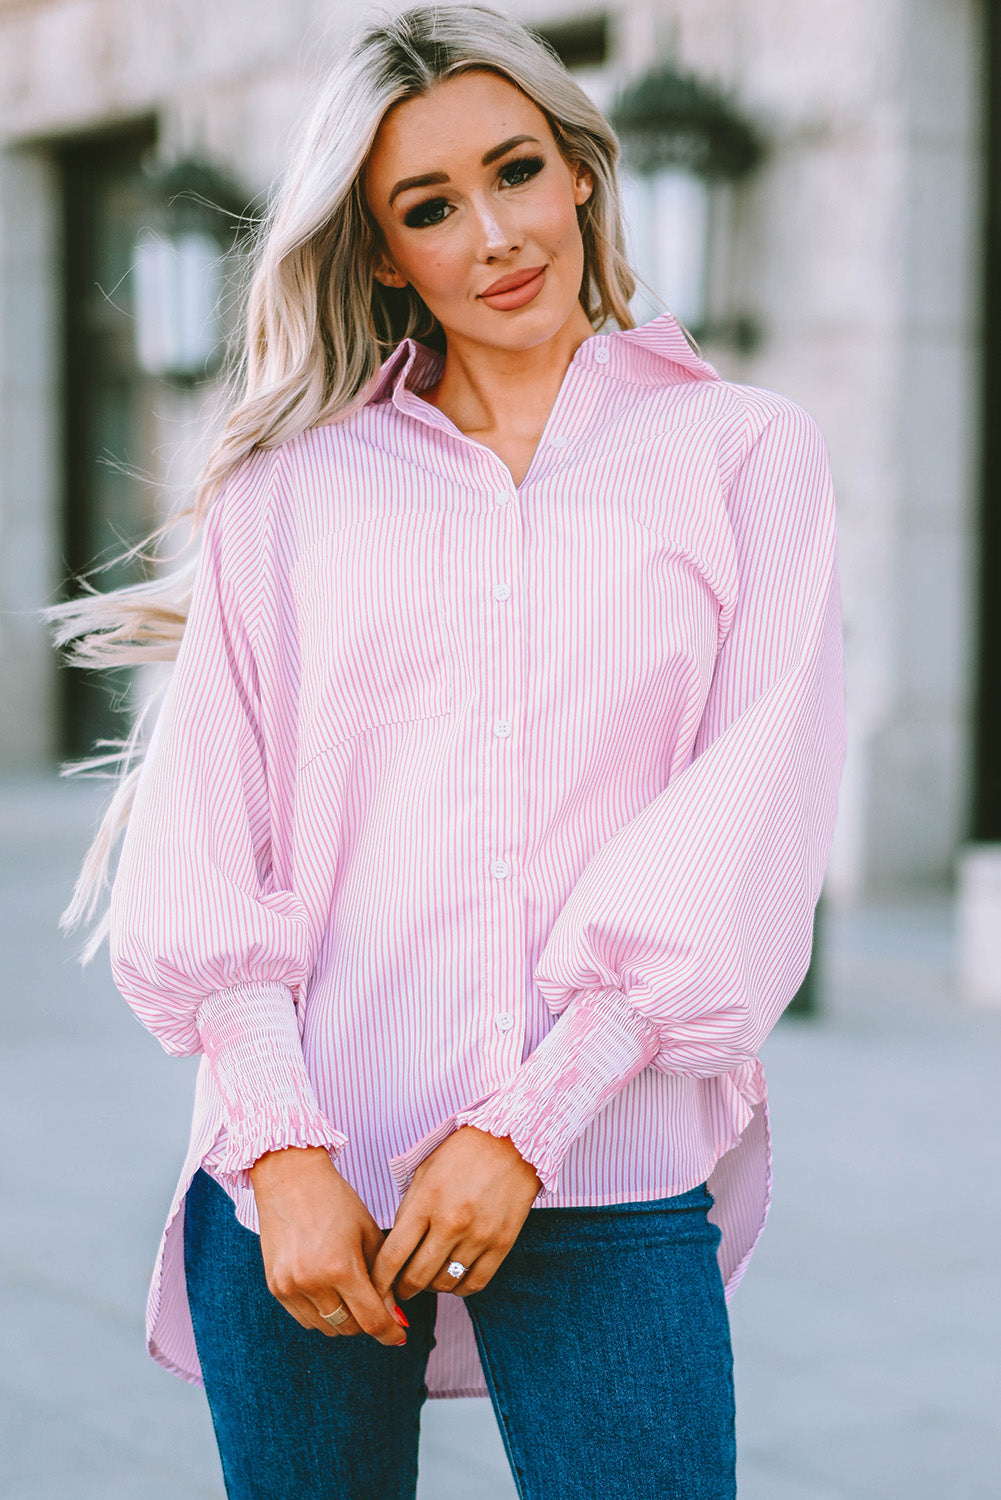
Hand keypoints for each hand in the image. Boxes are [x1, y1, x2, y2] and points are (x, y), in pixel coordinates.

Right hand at [249, 1146, 406, 1344]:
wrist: (290, 1178)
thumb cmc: (336, 1200)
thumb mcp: (368, 1233)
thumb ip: (383, 1277)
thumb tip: (395, 1315)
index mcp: (341, 1267)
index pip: (371, 1320)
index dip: (390, 1332)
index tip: (400, 1334)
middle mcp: (312, 1282)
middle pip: (349, 1328)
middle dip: (368, 1321)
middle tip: (377, 1304)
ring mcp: (290, 1287)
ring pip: (326, 1327)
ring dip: (345, 1319)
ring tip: (352, 1293)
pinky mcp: (275, 1287)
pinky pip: (305, 1318)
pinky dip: (322, 1313)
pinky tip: (330, 1291)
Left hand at [372, 1126, 541, 1303]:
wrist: (514, 1141)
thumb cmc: (464, 1154)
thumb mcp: (426, 1172)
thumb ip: (409, 1210)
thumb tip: (396, 1249)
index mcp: (427, 1201)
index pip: (393, 1256)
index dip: (380, 1280)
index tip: (377, 1287)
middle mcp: (451, 1222)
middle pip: (417, 1277)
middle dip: (403, 1289)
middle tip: (400, 1288)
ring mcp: (479, 1235)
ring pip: (444, 1284)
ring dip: (431, 1287)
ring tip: (429, 1277)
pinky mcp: (502, 1244)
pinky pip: (474, 1283)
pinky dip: (459, 1288)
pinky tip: (453, 1277)